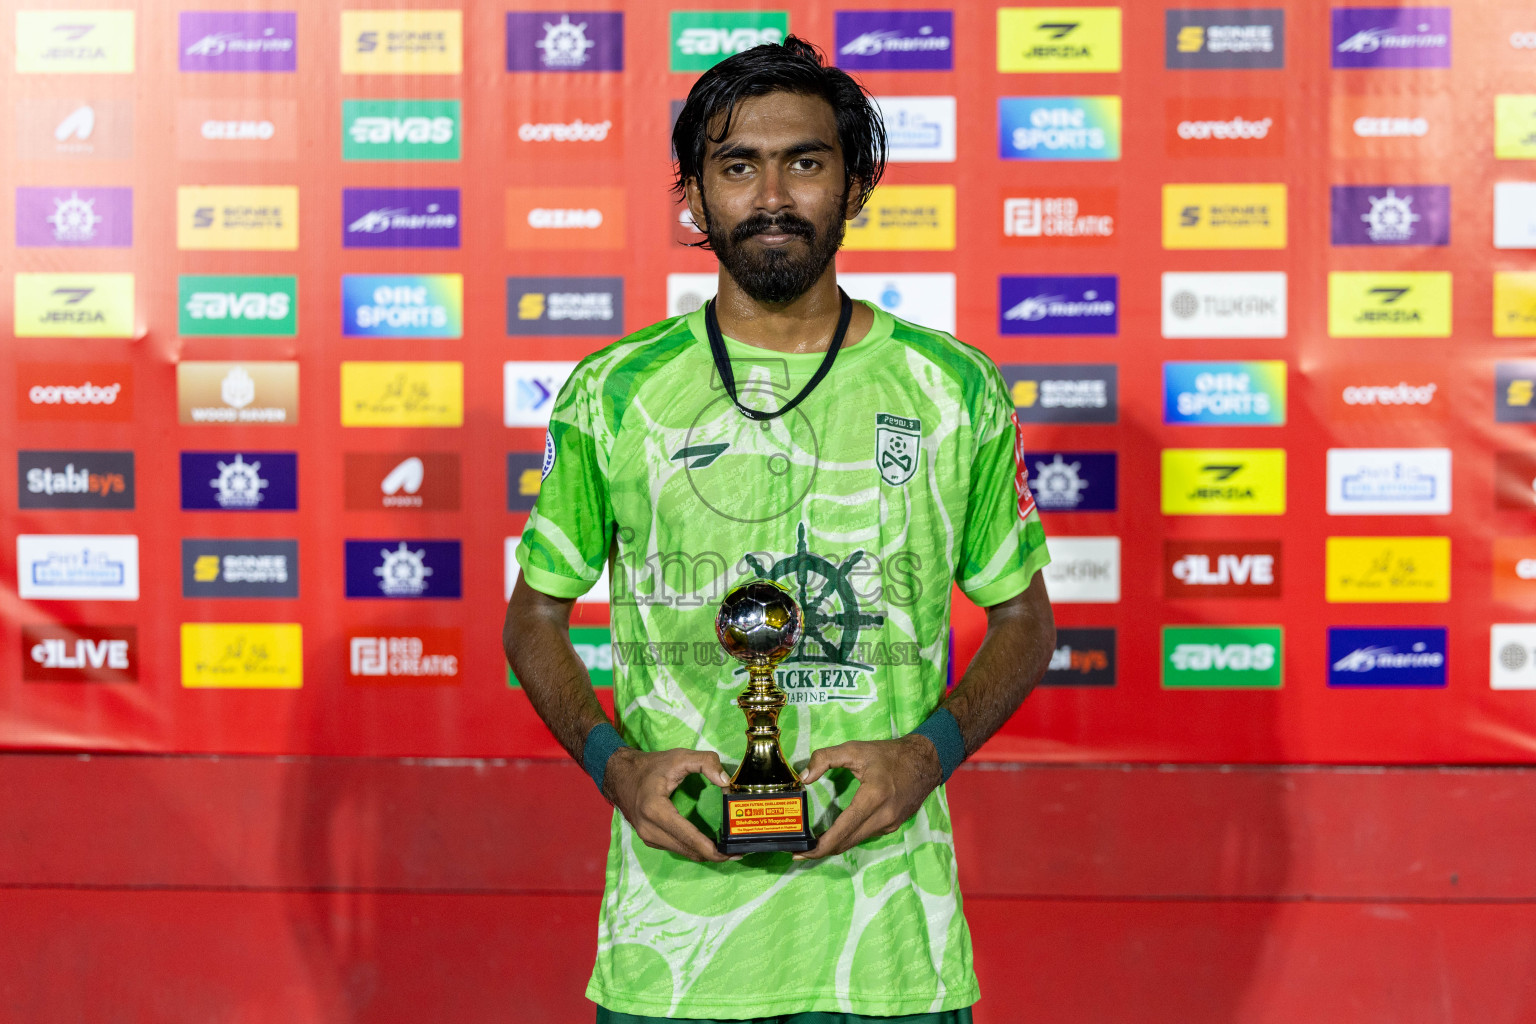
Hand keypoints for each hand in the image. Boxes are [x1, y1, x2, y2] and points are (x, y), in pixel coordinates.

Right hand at [602, 747, 733, 862]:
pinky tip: (708, 844)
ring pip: (683, 852)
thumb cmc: (651, 766)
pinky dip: (693, 849)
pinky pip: (676, 848)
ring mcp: (647, 837)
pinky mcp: (649, 839)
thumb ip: (706, 762)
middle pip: (688, 850)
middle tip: (737, 852)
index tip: (731, 852)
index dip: (712, 848)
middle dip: (714, 855)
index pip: (688, 837)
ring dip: (704, 854)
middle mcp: (649, 829)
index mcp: (655, 810)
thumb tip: (725, 782)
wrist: (620, 775)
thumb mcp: (679, 756)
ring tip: (727, 849)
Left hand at [792, 735, 941, 859]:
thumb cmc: (889, 754)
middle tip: (799, 851)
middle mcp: (883, 817)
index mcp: (873, 798)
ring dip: (835, 845)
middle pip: (847, 842)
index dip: (821, 845)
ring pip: (856, 841)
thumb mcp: (855, 749)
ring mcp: (890, 824)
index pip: (843, 829)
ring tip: (813, 844)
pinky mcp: (893, 826)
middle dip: (822, 850)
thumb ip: (825, 758)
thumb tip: (804, 777)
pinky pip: (865, 835)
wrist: (926, 761)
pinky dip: (848, 838)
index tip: (801, 852)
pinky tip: (836, 834)